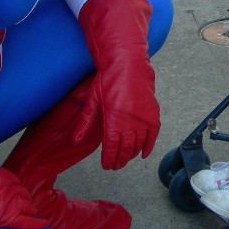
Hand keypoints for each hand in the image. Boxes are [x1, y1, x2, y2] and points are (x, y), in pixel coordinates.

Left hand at [78, 0, 159, 170]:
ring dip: (131, 154)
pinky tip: (143, 153)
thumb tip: (76, 139)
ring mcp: (143, 118)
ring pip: (139, 144)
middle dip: (120, 160)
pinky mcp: (153, 113)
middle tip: (115, 165)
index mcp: (114, 119)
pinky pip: (153, 135)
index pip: (111, 147)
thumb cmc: (107, 78)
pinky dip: (149, 146)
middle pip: (126, 149)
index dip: (109, 159)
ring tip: (125, 158)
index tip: (106, 165)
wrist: (128, 62)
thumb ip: (86, 121)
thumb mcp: (92, 98)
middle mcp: (130, 121)